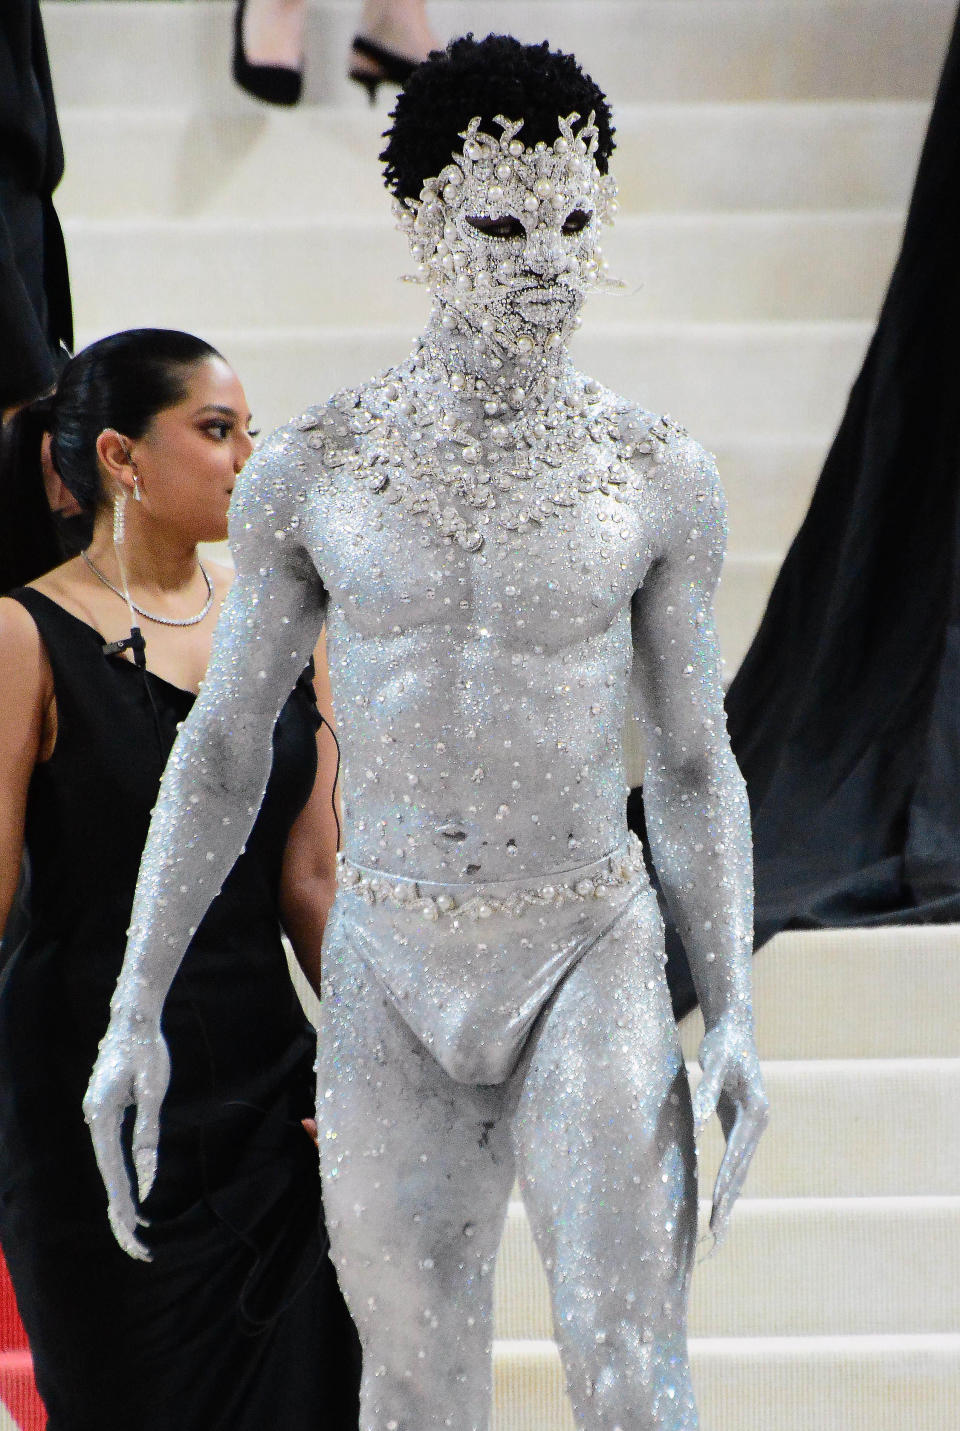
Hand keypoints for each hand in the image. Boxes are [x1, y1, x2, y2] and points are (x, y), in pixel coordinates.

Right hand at [83, 1010, 170, 1260]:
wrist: (132, 1018)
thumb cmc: (147, 1051)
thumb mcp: (154, 1091)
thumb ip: (149, 1134)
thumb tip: (147, 1177)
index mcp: (101, 1117)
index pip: (112, 1172)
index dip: (123, 1204)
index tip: (135, 1231)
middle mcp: (93, 1120)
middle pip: (106, 1178)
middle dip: (121, 1215)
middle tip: (140, 1249)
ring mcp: (96, 1117)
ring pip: (107, 1169)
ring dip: (121, 1201)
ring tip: (136, 1234)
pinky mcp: (104, 1113)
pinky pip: (111, 1155)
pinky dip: (121, 1179)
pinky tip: (131, 1197)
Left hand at [691, 1011, 768, 1247]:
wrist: (735, 1028)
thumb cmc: (723, 1044)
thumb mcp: (714, 1064)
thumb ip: (707, 1094)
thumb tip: (699, 1123)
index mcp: (756, 1112)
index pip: (737, 1154)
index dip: (725, 1182)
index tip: (715, 1208)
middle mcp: (758, 1123)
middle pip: (742, 1169)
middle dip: (729, 1201)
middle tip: (716, 1233)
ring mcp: (751, 1126)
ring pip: (741, 1169)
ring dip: (730, 1197)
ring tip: (717, 1229)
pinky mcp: (740, 1124)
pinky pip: (735, 1160)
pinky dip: (727, 1181)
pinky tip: (718, 1200)